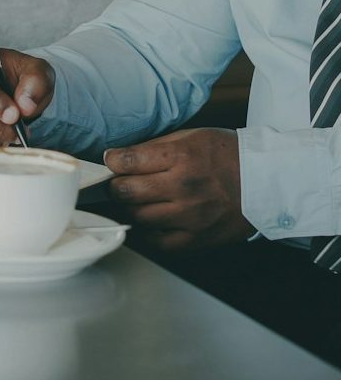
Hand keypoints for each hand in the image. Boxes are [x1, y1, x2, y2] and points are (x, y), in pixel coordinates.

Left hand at [104, 128, 252, 250]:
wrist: (266, 181)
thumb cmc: (227, 154)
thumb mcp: (190, 136)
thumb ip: (154, 147)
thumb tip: (121, 157)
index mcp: (179, 157)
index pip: (126, 162)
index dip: (113, 160)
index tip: (113, 160)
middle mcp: (182, 188)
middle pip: (125, 191)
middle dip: (116, 185)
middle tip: (120, 181)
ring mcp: (190, 217)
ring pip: (138, 217)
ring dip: (131, 208)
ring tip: (137, 199)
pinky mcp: (198, 239)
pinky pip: (159, 243)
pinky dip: (148, 232)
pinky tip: (151, 221)